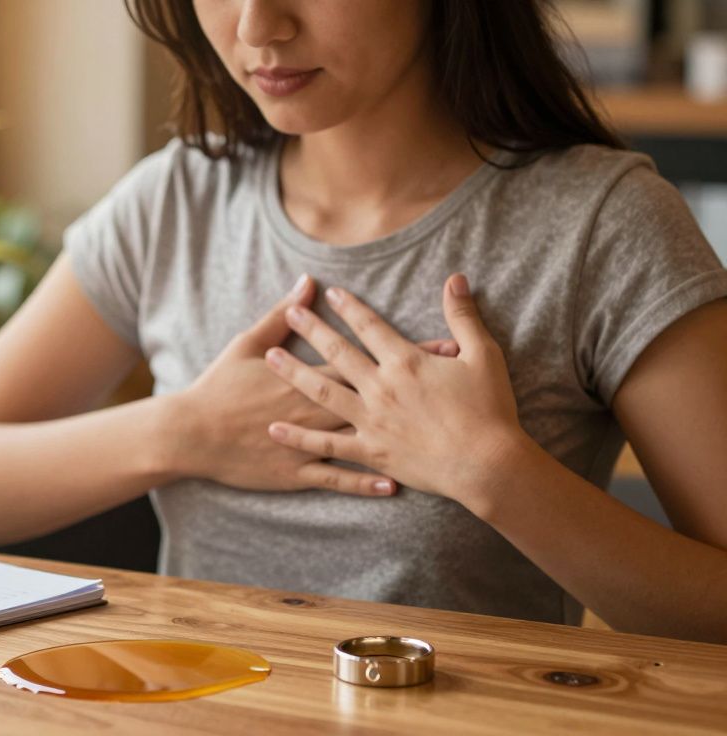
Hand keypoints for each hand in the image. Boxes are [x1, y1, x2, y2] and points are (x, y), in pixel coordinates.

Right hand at [170, 275, 456, 495]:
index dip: (407, 354)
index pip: (368, 360)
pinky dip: (365, 482)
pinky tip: (394, 486)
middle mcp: (316, 410)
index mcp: (309, 378)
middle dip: (418, 393)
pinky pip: (337, 478)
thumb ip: (281, 314)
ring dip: (399, 440)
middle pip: (376, 399)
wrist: (193, 433)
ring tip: (434, 439)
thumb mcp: (248, 343)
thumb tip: (306, 283)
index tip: (444, 345)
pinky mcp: (297, 473)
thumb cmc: (219, 387)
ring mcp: (308, 444)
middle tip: (456, 388)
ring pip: (362, 441)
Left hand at [263, 273, 529, 510]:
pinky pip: (326, 444)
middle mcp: (381, 387)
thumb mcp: (483, 355)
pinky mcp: (369, 451)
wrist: (487, 464)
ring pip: (322, 392)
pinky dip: (299, 437)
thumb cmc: (489, 410)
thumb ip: (463, 316)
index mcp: (406, 362)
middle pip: (338, 352)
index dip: (349, 308)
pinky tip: (275, 429)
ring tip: (270, 358)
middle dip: (312, 329)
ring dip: (294, 373)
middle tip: (291, 313)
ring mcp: (371, 420)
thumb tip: (455, 278)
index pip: (370, 326)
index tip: (330, 294)